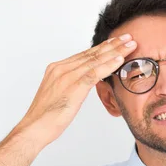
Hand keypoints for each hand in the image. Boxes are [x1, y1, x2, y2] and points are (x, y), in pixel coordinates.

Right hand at [12, 34, 136, 147]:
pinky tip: (120, 60)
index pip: (85, 55)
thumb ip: (71, 85)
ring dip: (115, 51)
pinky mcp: (72, 86)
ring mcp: (66, 76)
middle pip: (92, 54)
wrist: (34, 127)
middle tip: (128, 37)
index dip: (103, 48)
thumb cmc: (47, 116)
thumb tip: (84, 84)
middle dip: (112, 45)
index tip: (117, 42)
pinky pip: (94, 73)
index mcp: (57, 69)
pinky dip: (108, 65)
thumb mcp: (60, 95)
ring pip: (95, 60)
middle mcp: (61, 68)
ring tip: (130, 44)